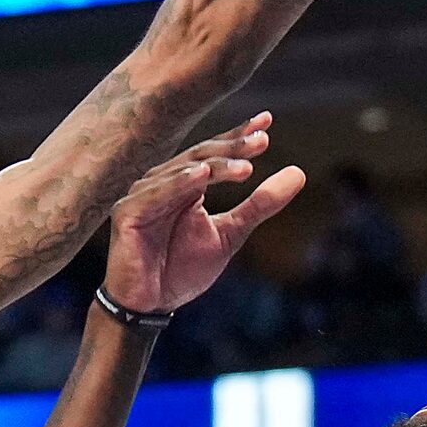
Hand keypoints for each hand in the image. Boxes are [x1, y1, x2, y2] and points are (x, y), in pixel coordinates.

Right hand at [104, 114, 303, 314]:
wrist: (149, 305)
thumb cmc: (182, 270)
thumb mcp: (230, 233)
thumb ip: (260, 204)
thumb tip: (299, 173)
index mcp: (186, 183)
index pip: (215, 153)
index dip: (238, 136)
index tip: (267, 121)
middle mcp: (163, 182)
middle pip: (201, 156)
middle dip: (232, 148)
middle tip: (262, 141)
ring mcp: (143, 195)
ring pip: (182, 171)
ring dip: (213, 166)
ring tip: (244, 166)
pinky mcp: (127, 212)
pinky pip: (155, 193)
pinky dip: (178, 183)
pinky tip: (200, 174)